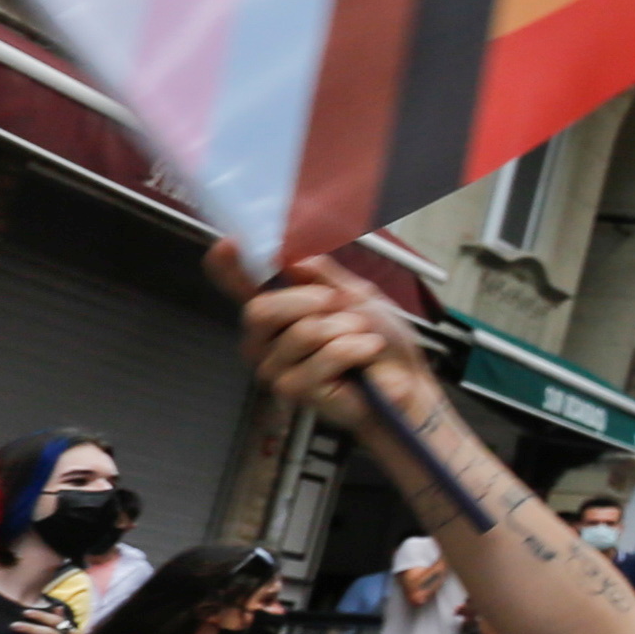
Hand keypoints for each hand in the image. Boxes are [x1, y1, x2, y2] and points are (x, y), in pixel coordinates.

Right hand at [222, 249, 430, 428]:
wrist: (406, 378)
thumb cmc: (378, 337)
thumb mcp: (357, 294)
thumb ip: (324, 276)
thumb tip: (292, 260)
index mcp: (275, 310)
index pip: (238, 286)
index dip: (228, 266)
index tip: (228, 244)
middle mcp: (264, 339)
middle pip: (261, 309)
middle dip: (308, 300)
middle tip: (338, 304)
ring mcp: (274, 367)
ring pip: (302, 332)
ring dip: (345, 328)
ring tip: (361, 337)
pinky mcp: (294, 389)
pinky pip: (326, 355)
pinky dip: (356, 348)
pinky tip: (365, 354)